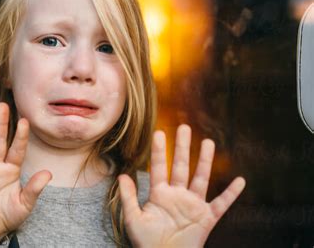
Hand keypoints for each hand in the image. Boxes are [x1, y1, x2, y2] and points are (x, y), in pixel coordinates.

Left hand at [118, 124, 245, 247]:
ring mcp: (193, 205)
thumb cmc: (146, 241)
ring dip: (205, 161)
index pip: (159, 167)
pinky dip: (231, 193)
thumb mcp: (133, 218)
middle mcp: (177, 195)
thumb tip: (122, 175)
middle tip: (184, 127)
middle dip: (182, 148)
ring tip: (207, 142)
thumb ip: (128, 197)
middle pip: (181, 166)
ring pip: (201, 178)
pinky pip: (222, 203)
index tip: (159, 132)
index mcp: (159, 193)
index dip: (159, 151)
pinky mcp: (206, 217)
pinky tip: (240, 181)